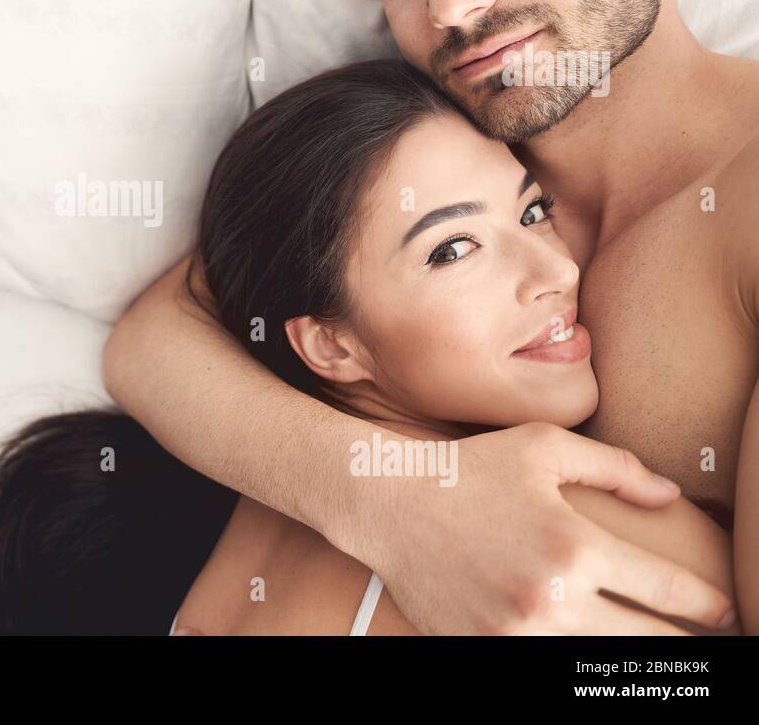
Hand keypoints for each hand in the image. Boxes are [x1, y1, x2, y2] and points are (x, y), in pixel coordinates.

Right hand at [353, 422, 735, 633]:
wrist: (388, 503)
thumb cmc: (469, 469)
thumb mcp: (542, 447)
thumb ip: (614, 466)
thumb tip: (670, 495)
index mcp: (575, 544)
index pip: (670, 593)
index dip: (710, 609)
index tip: (726, 614)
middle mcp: (552, 595)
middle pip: (647, 645)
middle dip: (683, 647)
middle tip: (700, 644)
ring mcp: (517, 630)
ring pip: (599, 665)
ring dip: (627, 659)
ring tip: (645, 650)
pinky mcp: (486, 647)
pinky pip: (545, 665)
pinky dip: (569, 658)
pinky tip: (581, 643)